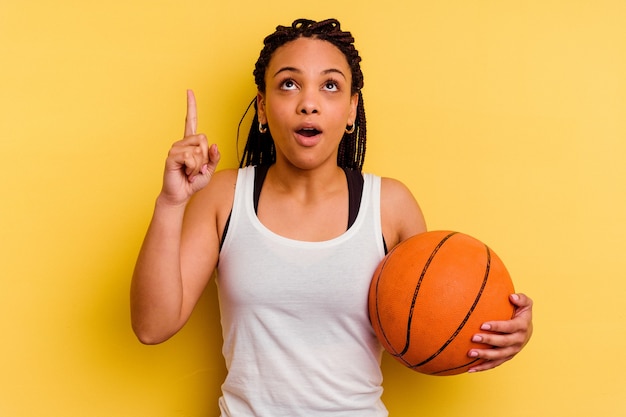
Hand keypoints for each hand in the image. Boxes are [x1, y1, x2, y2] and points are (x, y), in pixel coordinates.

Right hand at [160, 90, 219, 205]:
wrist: (180, 195)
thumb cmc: (193, 182)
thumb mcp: (209, 170)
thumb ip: (214, 158)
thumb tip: (214, 144)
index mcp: (191, 143)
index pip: (191, 121)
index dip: (191, 106)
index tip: (189, 91)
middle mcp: (182, 143)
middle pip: (204, 139)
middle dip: (206, 157)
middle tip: (197, 168)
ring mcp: (176, 148)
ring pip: (199, 150)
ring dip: (199, 165)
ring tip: (190, 171)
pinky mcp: (172, 156)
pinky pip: (191, 157)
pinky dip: (193, 168)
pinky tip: (186, 173)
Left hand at [467, 293, 533, 372]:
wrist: (527, 330)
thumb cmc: (522, 313)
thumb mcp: (526, 304)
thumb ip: (521, 298)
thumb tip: (511, 297)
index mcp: (522, 327)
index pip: (509, 327)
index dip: (497, 326)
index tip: (483, 325)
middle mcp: (518, 341)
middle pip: (503, 343)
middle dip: (488, 340)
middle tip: (474, 337)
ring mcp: (512, 351)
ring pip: (498, 356)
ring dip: (484, 356)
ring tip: (470, 353)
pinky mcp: (506, 358)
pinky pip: (494, 364)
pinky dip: (483, 367)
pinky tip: (470, 369)